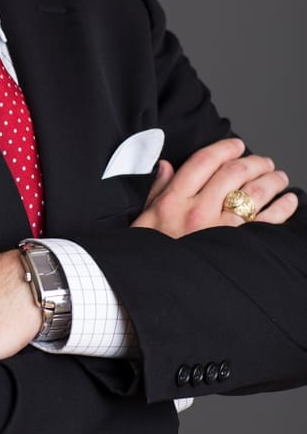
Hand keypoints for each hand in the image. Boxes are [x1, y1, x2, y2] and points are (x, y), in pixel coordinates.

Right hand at [131, 137, 297, 237]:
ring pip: (254, 193)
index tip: (236, 145)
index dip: (224, 148)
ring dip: (271, 180)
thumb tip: (167, 166)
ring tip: (278, 176)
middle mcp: (198, 211)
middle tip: (263, 161)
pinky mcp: (237, 248)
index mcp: (174, 200)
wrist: (156, 287)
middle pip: (233, 172)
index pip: (204, 161)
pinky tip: (289, 200)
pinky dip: (282, 207)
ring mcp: (219, 230)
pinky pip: (267, 221)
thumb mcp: (144, 218)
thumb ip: (158, 189)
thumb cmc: (150, 252)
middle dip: (253, 162)